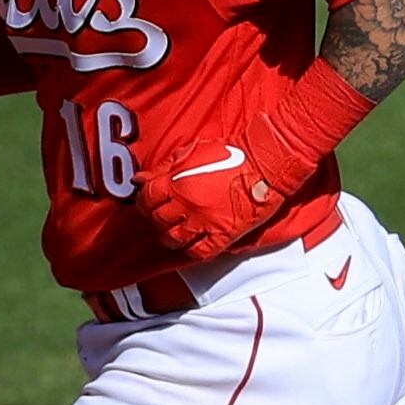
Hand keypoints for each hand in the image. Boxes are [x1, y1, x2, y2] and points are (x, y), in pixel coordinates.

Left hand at [137, 138, 285, 261]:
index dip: (145, 201)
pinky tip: (194, 242)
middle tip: (165, 215)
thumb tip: (140, 179)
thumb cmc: (230, 155)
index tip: (150, 201)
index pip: (146, 198)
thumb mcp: (192, 152)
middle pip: (158, 220)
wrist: (264, 165)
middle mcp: (187, 204)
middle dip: (158, 218)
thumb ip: (164, 167)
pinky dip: (192, 250)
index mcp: (177, 182)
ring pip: (174, 239)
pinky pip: (199, 252)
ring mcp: (204, 222)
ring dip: (171, 237)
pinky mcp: (222, 235)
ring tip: (177, 231)